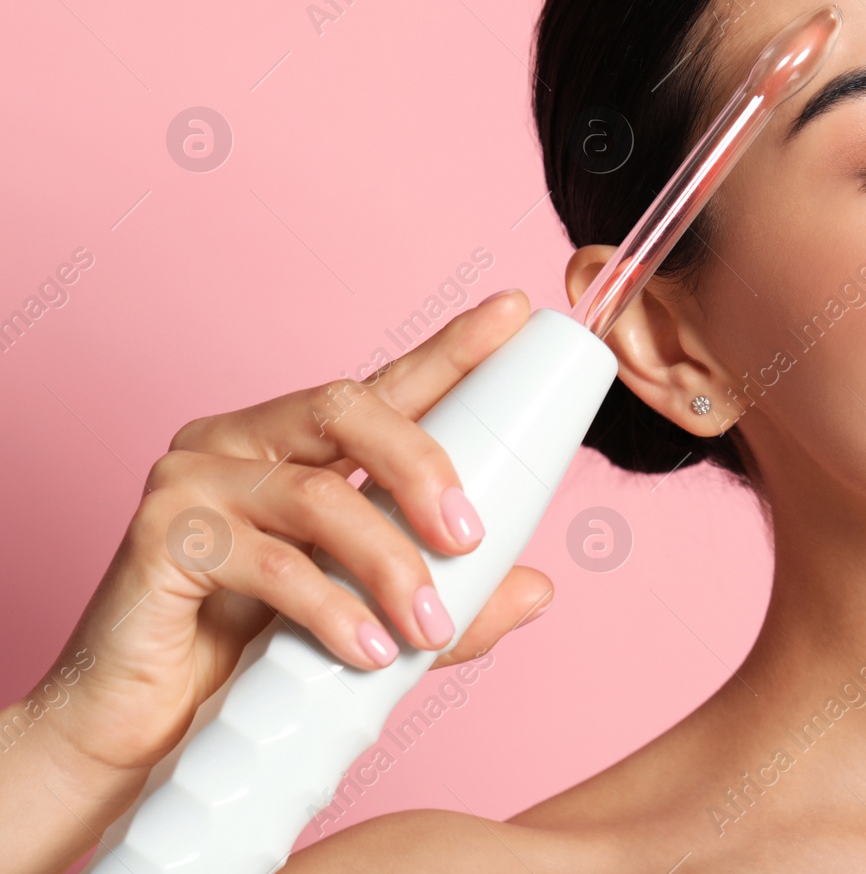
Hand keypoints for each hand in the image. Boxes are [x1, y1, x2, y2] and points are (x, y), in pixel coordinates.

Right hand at [5, 288, 551, 871]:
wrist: (144, 733)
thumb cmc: (252, 660)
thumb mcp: (375, 622)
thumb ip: (456, 603)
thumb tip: (541, 587)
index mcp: (298, 447)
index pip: (387, 385)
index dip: (452, 348)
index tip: (513, 311)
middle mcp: (244, 442)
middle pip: (348, 408)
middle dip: (424, 467)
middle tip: (470, 537)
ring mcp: (195, 480)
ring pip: (318, 494)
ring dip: (389, 564)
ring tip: (427, 630)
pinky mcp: (161, 534)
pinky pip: (267, 560)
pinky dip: (331, 606)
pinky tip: (368, 651)